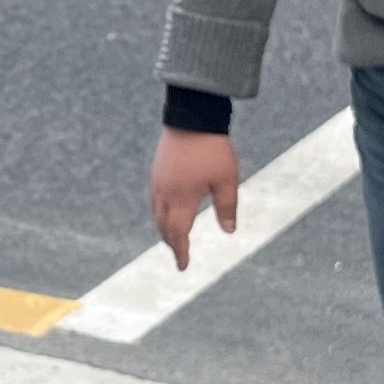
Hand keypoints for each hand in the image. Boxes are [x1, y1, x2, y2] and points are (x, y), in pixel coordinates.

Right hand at [149, 130, 242, 267]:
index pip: (178, 233)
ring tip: (173, 237)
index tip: (183, 267)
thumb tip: (228, 231)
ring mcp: (158, 180)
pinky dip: (161, 213)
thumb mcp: (227, 179)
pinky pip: (155, 199)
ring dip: (164, 229)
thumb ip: (227, 207)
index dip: (181, 252)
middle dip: (171, 243)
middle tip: (179, 254)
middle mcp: (165, 192)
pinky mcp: (157, 170)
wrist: (192, 116)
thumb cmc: (212, 148)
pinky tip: (169, 211)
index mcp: (182, 198)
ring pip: (156, 213)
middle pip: (164, 227)